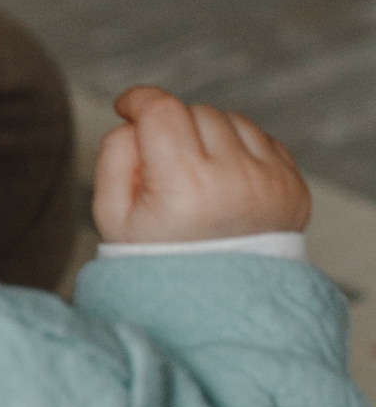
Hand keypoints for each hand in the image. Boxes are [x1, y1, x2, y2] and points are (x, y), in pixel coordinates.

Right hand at [93, 86, 311, 247]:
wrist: (223, 306)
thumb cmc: (163, 259)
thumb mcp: (113, 216)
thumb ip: (114, 154)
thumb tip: (137, 121)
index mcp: (185, 185)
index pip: (162, 109)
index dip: (138, 100)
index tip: (127, 106)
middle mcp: (234, 179)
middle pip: (194, 111)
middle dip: (174, 129)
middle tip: (166, 166)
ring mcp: (271, 182)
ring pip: (230, 120)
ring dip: (208, 136)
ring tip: (198, 176)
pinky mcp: (294, 187)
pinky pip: (261, 139)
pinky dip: (239, 150)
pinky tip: (226, 182)